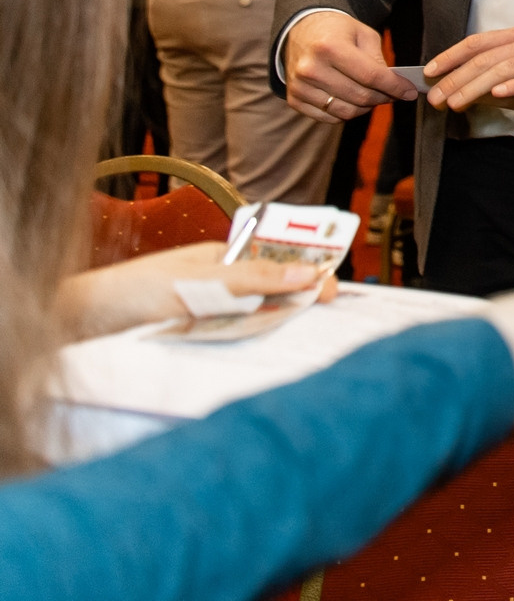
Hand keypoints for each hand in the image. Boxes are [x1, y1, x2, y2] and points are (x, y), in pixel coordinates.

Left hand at [55, 241, 334, 339]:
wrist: (81, 322)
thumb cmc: (135, 291)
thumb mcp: (203, 281)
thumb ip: (255, 278)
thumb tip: (308, 274)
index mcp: (225, 259)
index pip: (280, 262)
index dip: (308, 274)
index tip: (332, 292)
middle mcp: (220, 284)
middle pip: (272, 292)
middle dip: (297, 302)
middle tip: (320, 316)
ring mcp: (208, 312)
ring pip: (256, 320)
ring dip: (273, 328)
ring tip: (295, 339)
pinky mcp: (196, 340)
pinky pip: (234, 342)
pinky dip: (248, 347)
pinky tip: (258, 355)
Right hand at [285, 10, 414, 124]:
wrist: (301, 31)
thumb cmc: (338, 32)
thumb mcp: (363, 35)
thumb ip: (379, 60)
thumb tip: (396, 86)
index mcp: (329, 47)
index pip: (371, 76)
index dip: (395, 87)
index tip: (410, 92)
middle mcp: (311, 68)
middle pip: (359, 96)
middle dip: (384, 98)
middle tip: (394, 94)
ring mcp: (300, 86)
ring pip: (345, 111)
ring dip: (367, 107)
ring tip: (374, 96)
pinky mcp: (294, 99)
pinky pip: (329, 117)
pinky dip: (346, 112)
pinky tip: (353, 100)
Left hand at [425, 16, 513, 111]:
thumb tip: (489, 76)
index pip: (477, 43)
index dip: (450, 55)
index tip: (430, 70)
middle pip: (483, 60)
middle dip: (454, 79)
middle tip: (435, 97)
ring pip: (501, 70)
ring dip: (474, 87)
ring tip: (455, 103)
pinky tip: (498, 95)